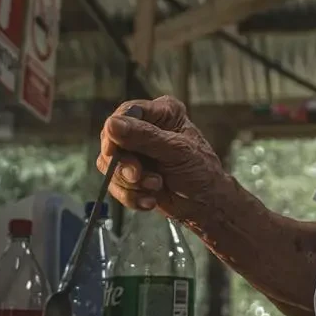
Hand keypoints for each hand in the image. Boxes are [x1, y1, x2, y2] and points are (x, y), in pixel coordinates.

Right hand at [97, 95, 224, 217]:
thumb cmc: (201, 171)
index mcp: (163, 112)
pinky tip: (150, 200)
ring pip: (109, 165)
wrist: (206, 203)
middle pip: (112, 140)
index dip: (115, 132)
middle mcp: (145, 127)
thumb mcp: (177, 151)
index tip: (113, 151)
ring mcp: (135, 151)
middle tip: (139, 177)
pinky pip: (113, 184)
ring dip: (131, 183)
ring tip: (156, 186)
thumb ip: (145, 137)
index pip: (127, 112)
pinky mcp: (129, 173)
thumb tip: (112, 124)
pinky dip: (130, 196)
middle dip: (125, 165)